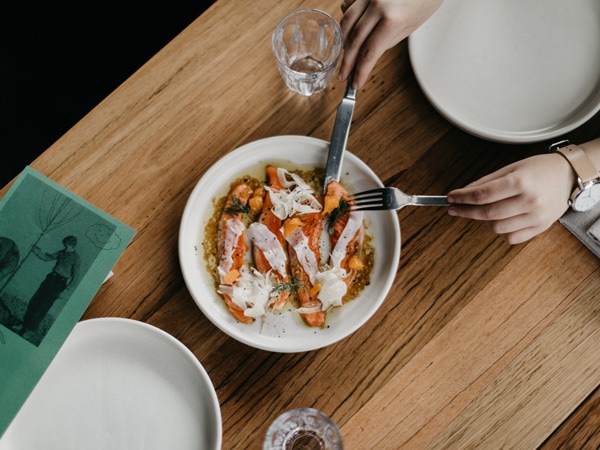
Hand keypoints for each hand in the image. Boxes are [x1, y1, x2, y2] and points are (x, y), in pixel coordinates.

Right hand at [338, 0, 442, 88]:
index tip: (356, 82)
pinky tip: (349, 28)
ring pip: (346, 23)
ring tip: (345, 54)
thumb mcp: (410, 27)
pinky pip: (347, 5)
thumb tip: (369, 53)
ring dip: (343, 42)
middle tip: (343, 75)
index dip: (360, 71)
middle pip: (354, 41)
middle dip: (347, 62)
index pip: (369, 53)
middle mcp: (377, 6)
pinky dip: (346, 18)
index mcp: (392, 20)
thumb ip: (387, 40)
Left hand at [446, 153, 574, 243]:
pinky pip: (511, 238)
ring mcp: (536, 216)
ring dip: (485, 221)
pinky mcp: (541, 228)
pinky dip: (500, 232)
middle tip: (454, 208)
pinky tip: (499, 221)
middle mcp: (529, 200)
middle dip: (466, 211)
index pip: (482, 194)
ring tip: (485, 211)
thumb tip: (464, 192)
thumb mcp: (512, 168)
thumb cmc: (540, 169)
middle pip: (487, 213)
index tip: (451, 198)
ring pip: (497, 228)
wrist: (570, 176)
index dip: (462, 198)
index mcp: (520, 182)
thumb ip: (487, 181)